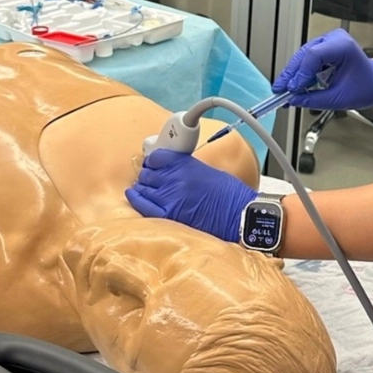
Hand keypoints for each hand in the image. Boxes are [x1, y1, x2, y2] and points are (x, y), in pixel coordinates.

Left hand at [125, 149, 255, 242]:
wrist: (239, 215)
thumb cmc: (230, 195)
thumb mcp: (207, 172)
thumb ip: (186, 170)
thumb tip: (172, 173)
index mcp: (186, 164)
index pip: (158, 157)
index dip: (153, 160)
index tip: (153, 163)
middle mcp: (174, 178)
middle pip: (148, 173)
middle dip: (147, 175)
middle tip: (149, 178)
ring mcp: (170, 197)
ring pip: (143, 188)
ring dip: (142, 187)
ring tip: (143, 188)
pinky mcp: (169, 215)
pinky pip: (143, 205)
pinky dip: (136, 198)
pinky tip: (134, 195)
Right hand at [272, 29, 372, 110]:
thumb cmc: (366, 86)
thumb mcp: (340, 98)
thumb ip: (315, 99)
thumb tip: (295, 100)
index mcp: (343, 46)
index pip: (314, 55)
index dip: (301, 73)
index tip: (293, 89)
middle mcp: (334, 39)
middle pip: (305, 54)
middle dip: (292, 74)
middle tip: (280, 90)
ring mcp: (328, 41)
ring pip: (302, 56)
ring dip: (293, 73)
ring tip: (283, 89)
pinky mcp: (323, 48)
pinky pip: (306, 58)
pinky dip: (299, 72)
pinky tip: (292, 84)